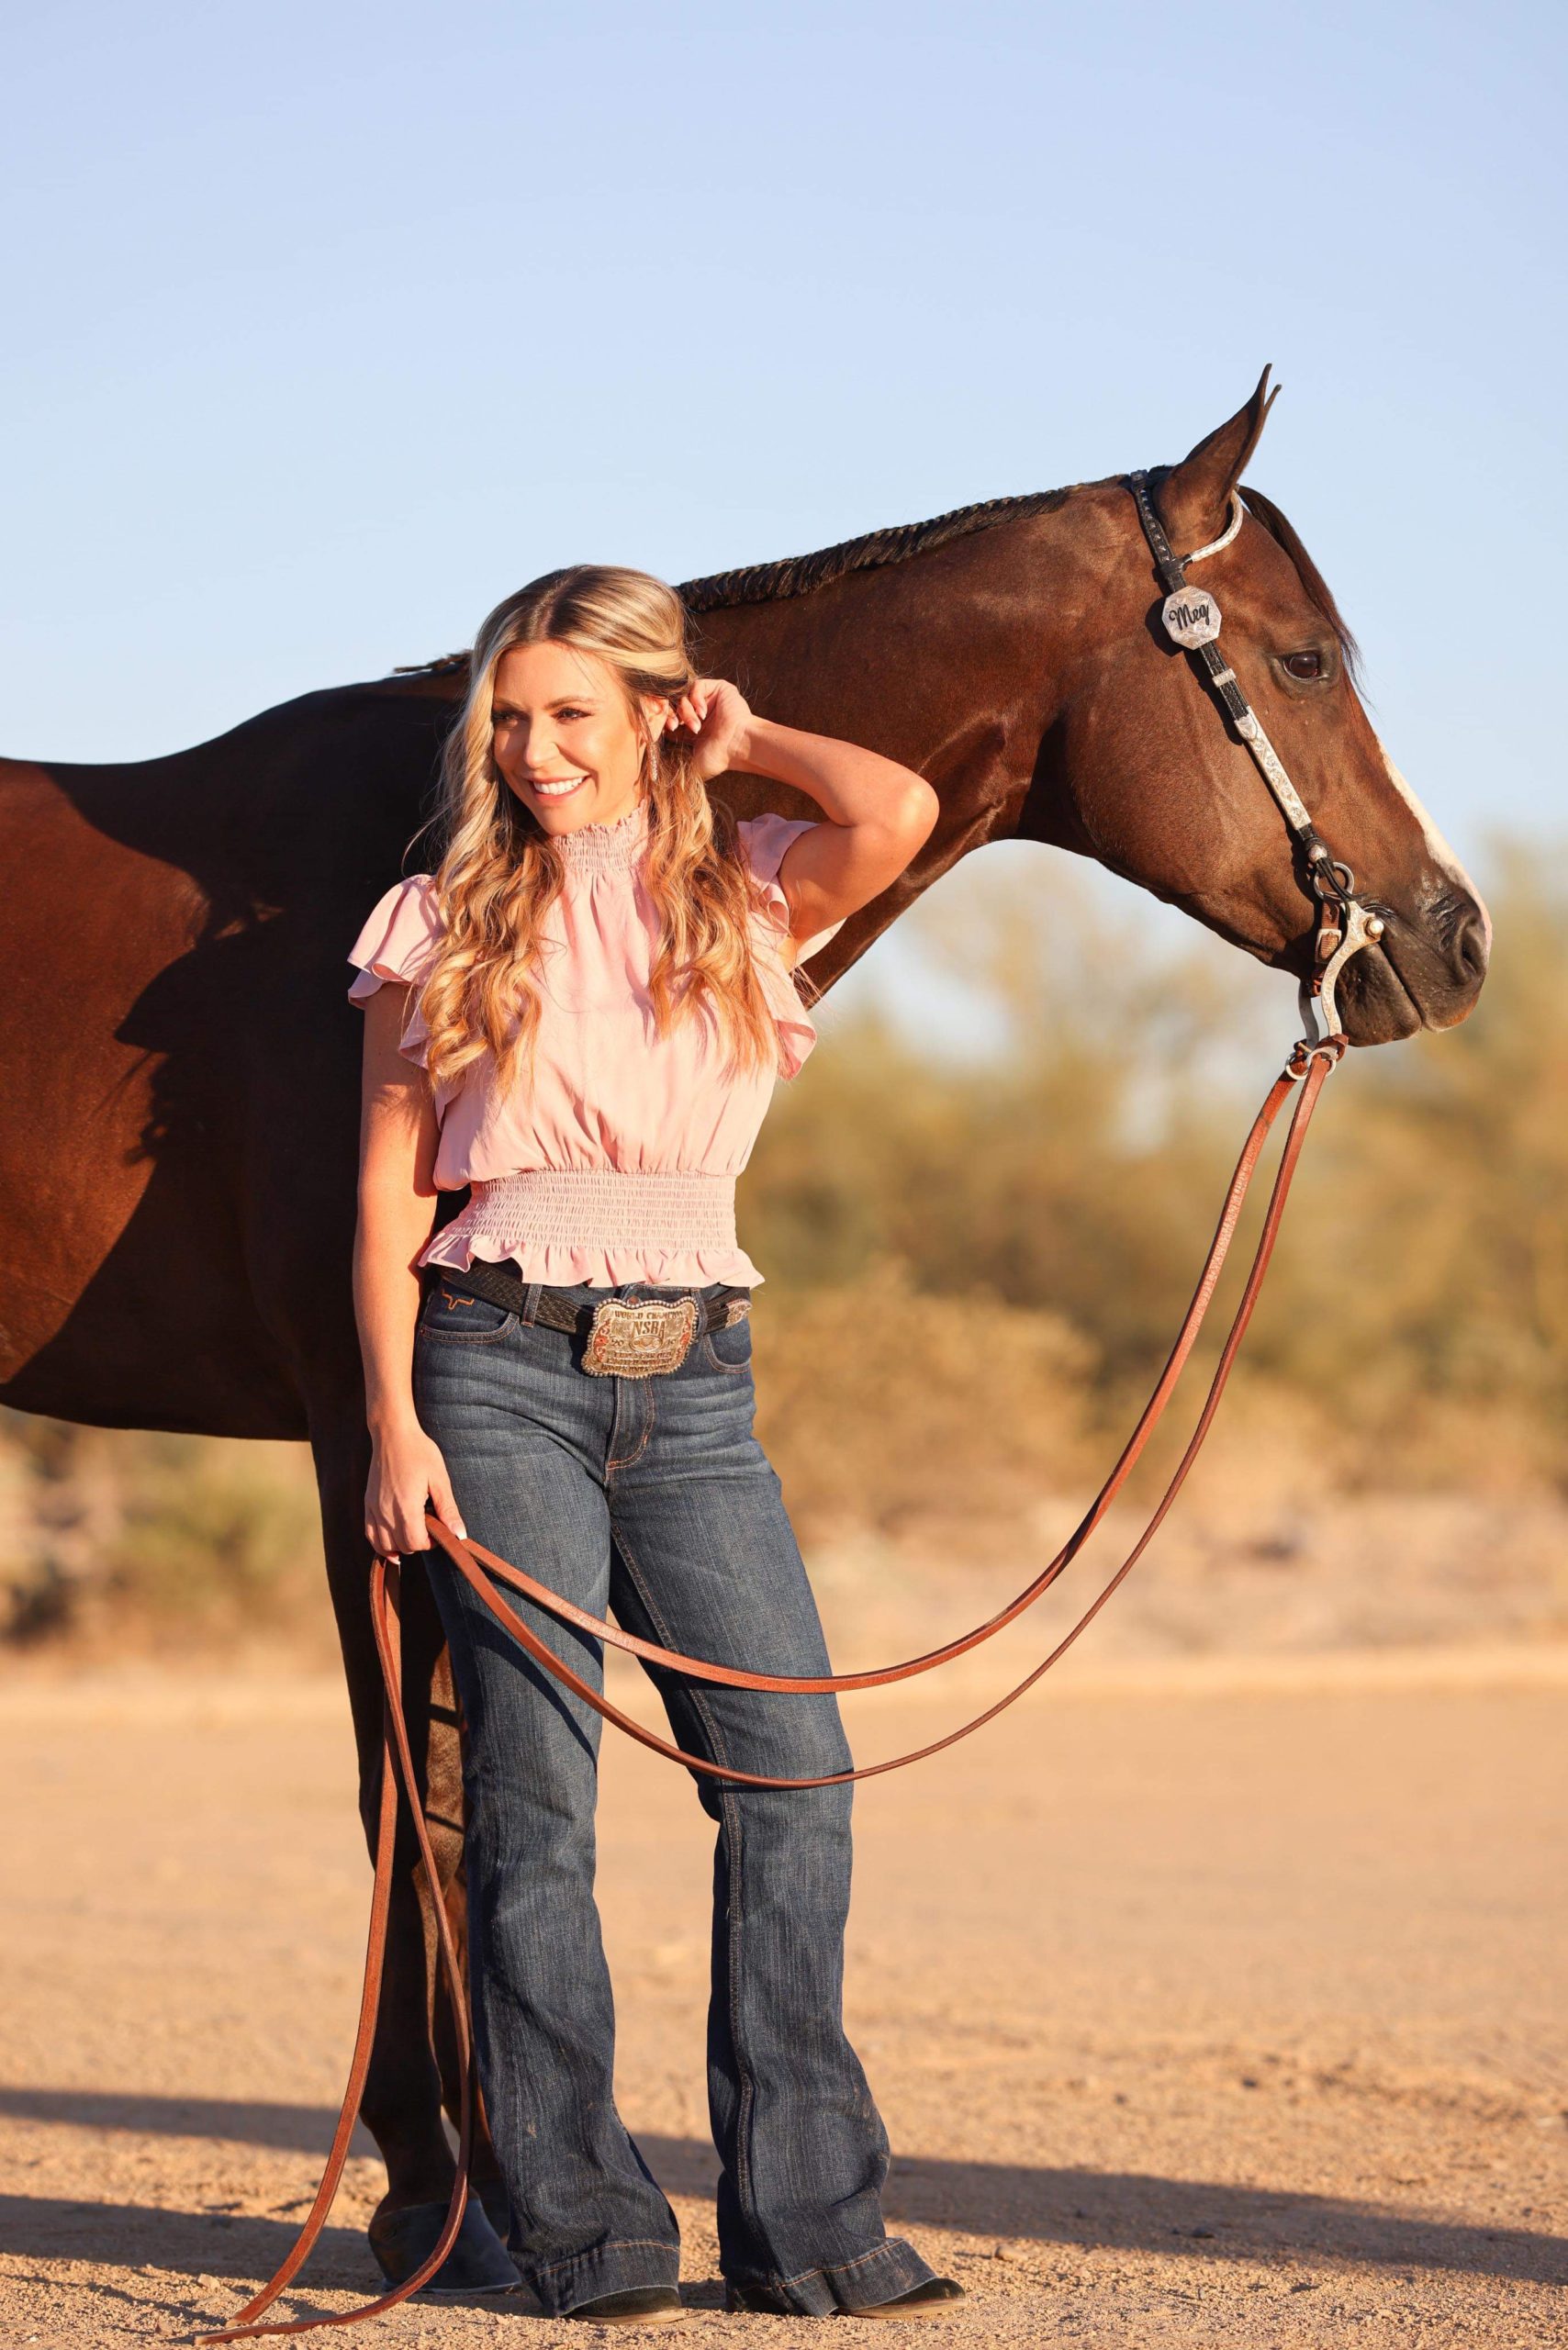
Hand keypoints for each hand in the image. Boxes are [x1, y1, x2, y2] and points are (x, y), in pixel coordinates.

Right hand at [364, 1424, 466, 1557]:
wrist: (393, 1434)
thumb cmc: (419, 1452)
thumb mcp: (440, 1479)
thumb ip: (448, 1510)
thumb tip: (459, 1535)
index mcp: (406, 1507)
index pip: (416, 1542)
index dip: (431, 1542)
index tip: (438, 1530)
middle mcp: (386, 1512)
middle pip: (401, 1546)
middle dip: (417, 1543)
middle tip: (428, 1528)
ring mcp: (374, 1509)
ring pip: (383, 1545)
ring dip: (399, 1546)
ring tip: (413, 1534)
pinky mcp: (367, 1503)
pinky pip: (369, 1534)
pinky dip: (381, 1543)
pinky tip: (392, 1541)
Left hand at [669, 676, 752, 784]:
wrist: (737, 747)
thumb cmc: (718, 757)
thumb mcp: (689, 755)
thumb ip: (673, 748)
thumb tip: (656, 744)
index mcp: (693, 727)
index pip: (670, 715)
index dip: (665, 720)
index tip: (669, 730)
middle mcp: (700, 712)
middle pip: (674, 703)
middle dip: (672, 715)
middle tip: (675, 726)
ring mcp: (709, 699)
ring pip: (684, 695)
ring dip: (685, 711)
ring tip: (696, 726)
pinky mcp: (718, 688)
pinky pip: (696, 685)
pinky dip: (695, 698)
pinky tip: (702, 713)